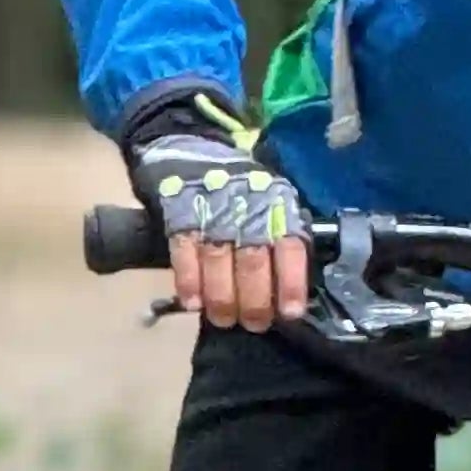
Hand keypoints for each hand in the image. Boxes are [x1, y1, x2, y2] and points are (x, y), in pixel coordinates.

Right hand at [127, 92, 310, 332]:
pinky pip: (185, 251)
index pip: (290, 245)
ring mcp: (211, 209)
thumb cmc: (239, 188)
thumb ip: (278, 237)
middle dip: (255, 299)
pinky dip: (189, 280)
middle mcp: (247, 205)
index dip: (291, 282)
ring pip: (219, 259)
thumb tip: (288, 292)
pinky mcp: (178, 211)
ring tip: (224, 319)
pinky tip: (193, 303)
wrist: (188, 145)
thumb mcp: (270, 202)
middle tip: (255, 324)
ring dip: (222, 297)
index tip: (290, 313)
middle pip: (253, 258)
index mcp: (276, 204)